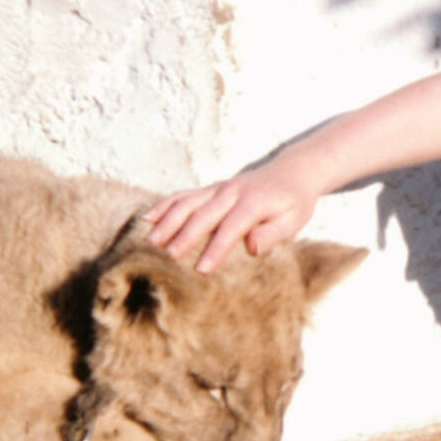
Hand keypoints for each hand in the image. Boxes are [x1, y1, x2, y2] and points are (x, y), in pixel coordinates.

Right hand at [145, 156, 318, 272]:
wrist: (292, 171)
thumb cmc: (294, 202)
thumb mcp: (294, 220)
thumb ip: (273, 234)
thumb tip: (251, 247)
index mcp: (253, 202)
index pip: (231, 227)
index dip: (215, 248)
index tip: (201, 269)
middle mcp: (232, 192)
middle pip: (203, 214)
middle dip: (184, 236)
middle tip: (167, 258)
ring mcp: (218, 188)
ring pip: (187, 203)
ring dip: (168, 221)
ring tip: (150, 242)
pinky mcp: (210, 189)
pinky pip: (184, 195)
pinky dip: (164, 205)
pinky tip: (147, 219)